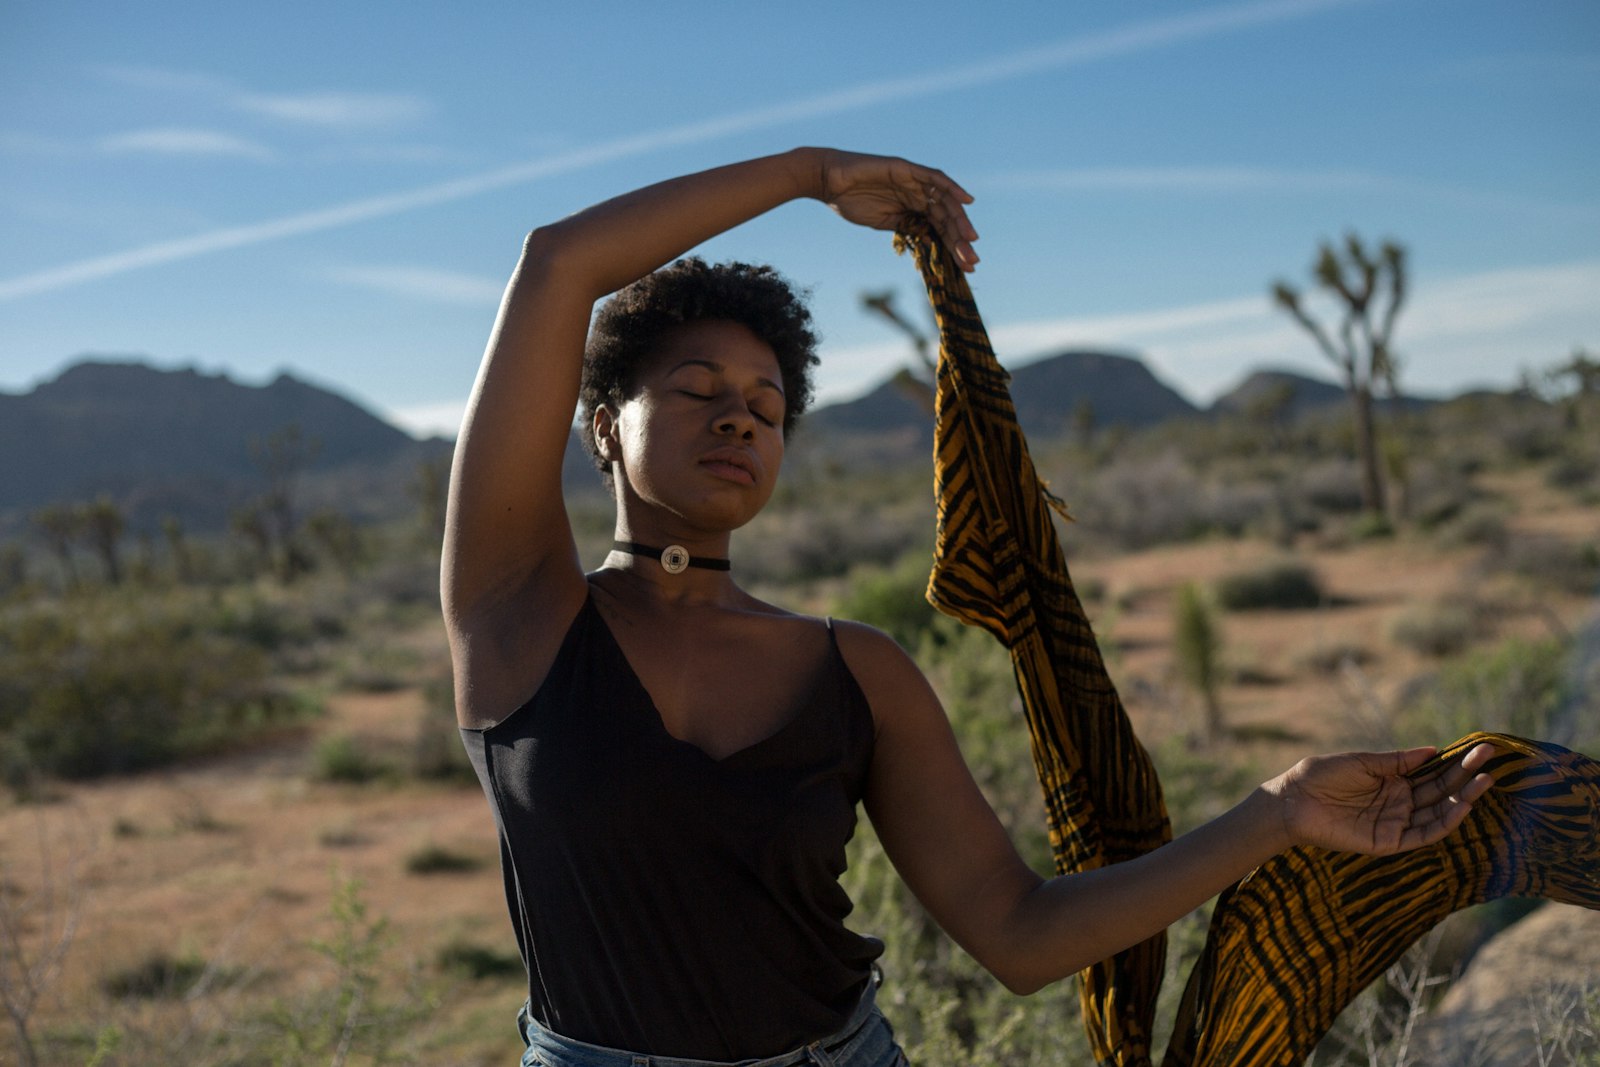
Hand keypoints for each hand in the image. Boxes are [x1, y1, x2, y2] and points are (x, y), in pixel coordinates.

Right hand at [811, 149, 979, 270]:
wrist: (829, 182)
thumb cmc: (850, 202)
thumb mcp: (883, 223)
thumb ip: (907, 228)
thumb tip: (930, 243)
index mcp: (912, 209)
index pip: (939, 230)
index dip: (953, 248)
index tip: (966, 267)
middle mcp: (917, 194)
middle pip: (946, 218)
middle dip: (960, 240)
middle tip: (973, 260)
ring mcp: (913, 181)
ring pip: (944, 201)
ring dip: (959, 220)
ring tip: (970, 239)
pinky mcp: (907, 168)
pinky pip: (934, 178)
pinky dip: (952, 188)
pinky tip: (966, 201)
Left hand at [1265, 742, 1496, 855]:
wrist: (1292, 799)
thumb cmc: (1321, 775)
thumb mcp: (1363, 762)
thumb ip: (1397, 761)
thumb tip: (1433, 751)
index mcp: (1393, 781)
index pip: (1433, 773)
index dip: (1457, 763)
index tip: (1481, 749)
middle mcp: (1399, 802)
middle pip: (1441, 791)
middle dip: (1466, 777)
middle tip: (1491, 761)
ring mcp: (1396, 822)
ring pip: (1438, 813)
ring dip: (1463, 799)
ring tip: (1484, 781)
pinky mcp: (1389, 841)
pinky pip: (1422, 834)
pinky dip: (1444, 822)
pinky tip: (1461, 806)